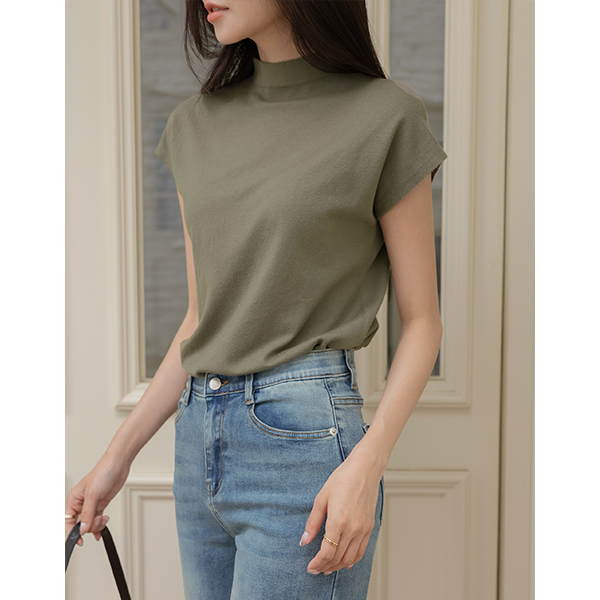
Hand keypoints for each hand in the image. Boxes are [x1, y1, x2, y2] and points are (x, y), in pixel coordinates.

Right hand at [65, 453, 130, 544]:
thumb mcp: (93, 494)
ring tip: (103, 519)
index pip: (68, 520)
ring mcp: (92, 504)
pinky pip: (97, 519)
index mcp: (74, 499)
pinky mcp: (101, 503)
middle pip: (80, 523)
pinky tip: (102, 529)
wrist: (118, 465)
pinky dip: (100, 525)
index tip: (79, 539)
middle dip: (89, 526)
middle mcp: (81, 502)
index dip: (72, 531)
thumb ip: (87, 513)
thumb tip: (82, 529)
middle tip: (97, 521)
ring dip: (97, 525)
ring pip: (90, 522)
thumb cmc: (102, 472)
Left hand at [301, 452, 381, 574]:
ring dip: (338, 566)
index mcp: (338, 521)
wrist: (364, 469)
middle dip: (325, 566)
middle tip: (316, 569)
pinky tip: (345, 561)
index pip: (327, 552)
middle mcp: (353, 528)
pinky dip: (352, 560)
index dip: (317, 563)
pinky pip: (361, 551)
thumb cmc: (343, 479)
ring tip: (328, 568)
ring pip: (350, 558)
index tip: (310, 567)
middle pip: (338, 557)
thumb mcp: (321, 498)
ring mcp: (363, 529)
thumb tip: (304, 540)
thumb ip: (313, 522)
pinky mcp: (369, 527)